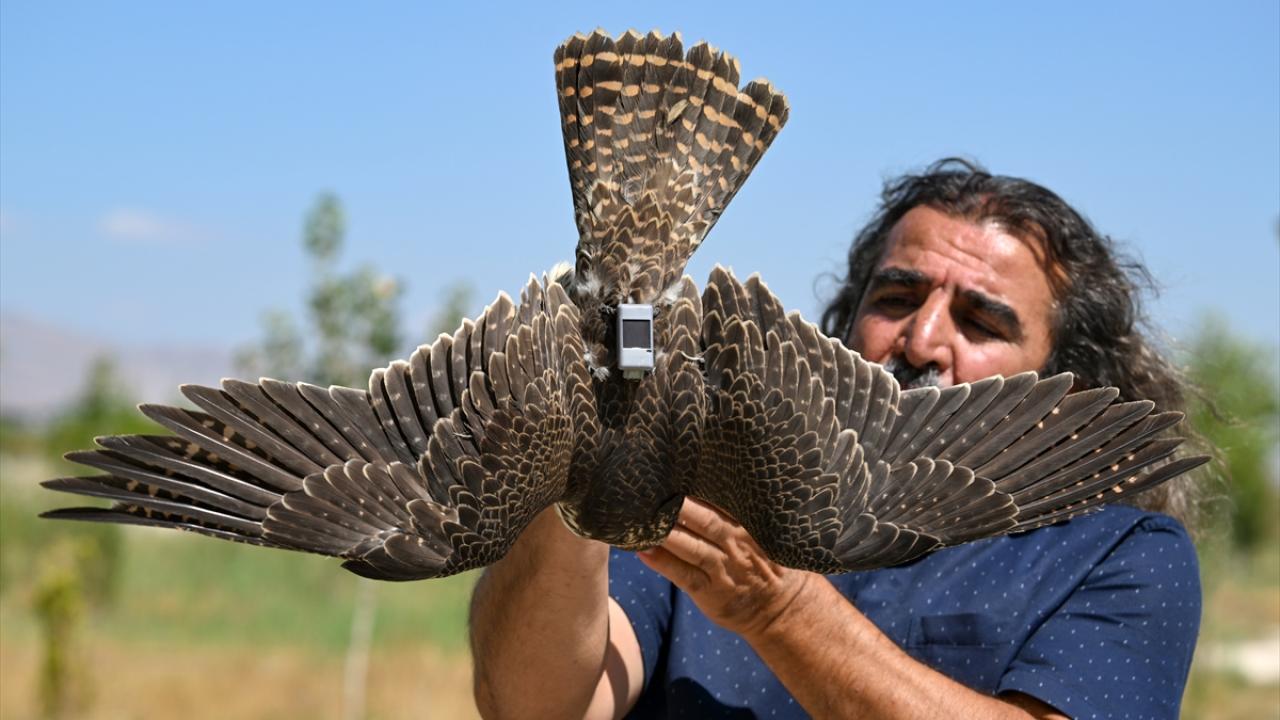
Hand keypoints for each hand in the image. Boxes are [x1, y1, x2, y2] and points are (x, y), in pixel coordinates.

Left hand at [638, 498, 815, 637]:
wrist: (782, 608)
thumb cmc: (764, 561)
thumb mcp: (762, 532)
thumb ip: (735, 512)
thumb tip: (702, 483)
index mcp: (748, 524)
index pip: (721, 499)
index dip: (699, 484)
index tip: (675, 468)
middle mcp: (735, 543)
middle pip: (703, 518)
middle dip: (678, 504)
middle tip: (651, 487)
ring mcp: (721, 567)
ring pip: (689, 545)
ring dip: (664, 531)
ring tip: (639, 516)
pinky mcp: (709, 590)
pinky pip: (681, 574)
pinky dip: (661, 561)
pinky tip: (641, 549)